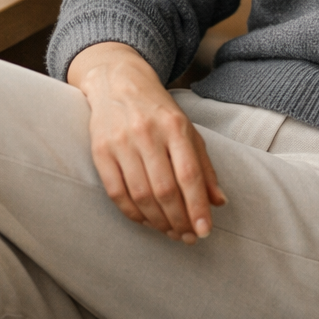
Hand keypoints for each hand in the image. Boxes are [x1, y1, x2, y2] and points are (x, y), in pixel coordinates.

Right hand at [68, 42, 225, 242]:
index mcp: (175, 126)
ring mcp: (121, 142)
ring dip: (158, 221)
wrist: (116, 82)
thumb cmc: (158, 111)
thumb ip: (204, 166)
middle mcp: (147, 133)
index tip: (205, 231)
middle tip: (188, 237)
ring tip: (170, 231)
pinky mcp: (100, 151)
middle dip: (179, 220)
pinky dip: (133, 214)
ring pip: (141, 195)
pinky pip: (116, 193)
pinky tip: (146, 221)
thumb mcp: (187, 130)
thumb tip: (219, 202)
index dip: (197, 206)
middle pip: (165, 189)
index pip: (189, 174)